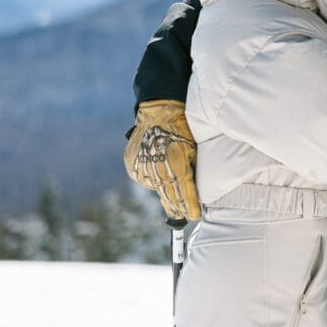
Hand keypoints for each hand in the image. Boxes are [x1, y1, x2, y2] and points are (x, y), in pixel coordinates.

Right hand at [124, 100, 200, 219]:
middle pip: (168, 196)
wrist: (159, 110)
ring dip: (164, 192)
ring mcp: (142, 168)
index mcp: (175, 166)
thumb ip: (191, 170)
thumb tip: (195, 189)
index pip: (184, 195)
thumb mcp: (193, 149)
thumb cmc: (182, 127)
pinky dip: (152, 178)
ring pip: (156, 188)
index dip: (190, 207)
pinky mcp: (132, 164)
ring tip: (173, 200)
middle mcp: (156, 170)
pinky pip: (144, 177)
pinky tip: (159, 174)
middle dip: (177, 206)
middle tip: (183, 215)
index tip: (194, 216)